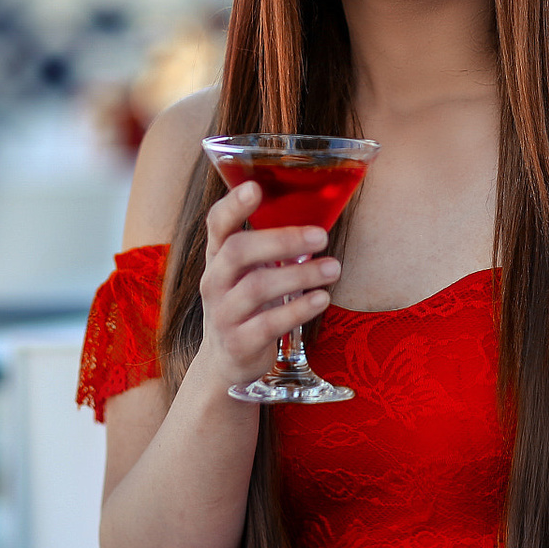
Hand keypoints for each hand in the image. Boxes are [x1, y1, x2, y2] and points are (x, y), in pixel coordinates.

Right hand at [194, 181, 340, 386]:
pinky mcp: (239, 343)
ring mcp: (223, 313)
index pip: (217, 223)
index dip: (233, 204)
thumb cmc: (246, 302)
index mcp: (217, 256)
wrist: (226, 359)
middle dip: (282, 241)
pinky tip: (321, 299)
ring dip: (301, 275)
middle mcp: (214, 281)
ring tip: (333, 268)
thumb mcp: (247, 271)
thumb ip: (269, 245)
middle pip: (239, 251)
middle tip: (321, 237)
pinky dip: (299, 309)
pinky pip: (269, 323)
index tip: (255, 188)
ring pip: (257, 287)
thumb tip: (318, 214)